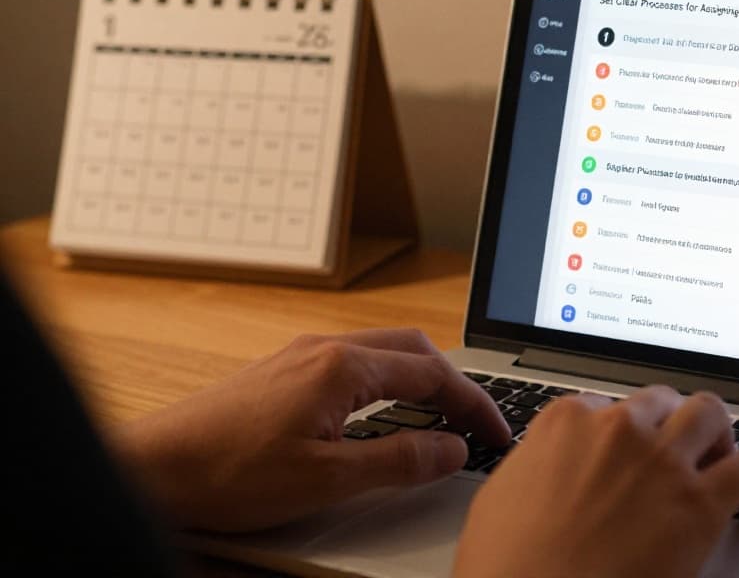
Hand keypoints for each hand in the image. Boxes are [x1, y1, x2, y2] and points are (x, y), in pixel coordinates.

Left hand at [113, 329, 508, 531]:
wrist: (151, 468)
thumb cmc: (226, 473)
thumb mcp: (327, 479)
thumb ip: (398, 461)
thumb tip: (451, 448)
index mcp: (343, 367)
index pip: (434, 375)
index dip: (474, 405)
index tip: (497, 433)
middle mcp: (324, 349)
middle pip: (414, 349)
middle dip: (454, 382)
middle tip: (477, 422)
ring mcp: (300, 356)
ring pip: (383, 352)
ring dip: (420, 379)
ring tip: (439, 419)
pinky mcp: (281, 371)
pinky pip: (353, 363)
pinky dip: (387, 383)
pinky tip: (381, 415)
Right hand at [454, 386, 738, 577]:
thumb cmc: (507, 569)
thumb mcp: (500, 499)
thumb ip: (535, 465)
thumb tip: (548, 466)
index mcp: (565, 423)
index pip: (606, 404)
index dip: (621, 430)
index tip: (627, 448)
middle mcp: (618, 430)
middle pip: (661, 401)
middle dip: (669, 423)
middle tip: (674, 451)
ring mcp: (661, 461)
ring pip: (709, 414)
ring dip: (715, 434)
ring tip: (718, 458)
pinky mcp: (700, 502)